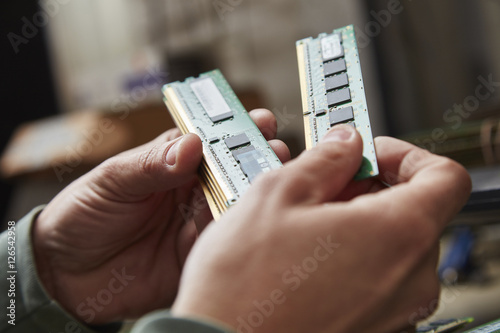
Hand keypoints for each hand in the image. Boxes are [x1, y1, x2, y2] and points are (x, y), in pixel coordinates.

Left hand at [33, 109, 290, 324]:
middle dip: (256, 159)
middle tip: (274, 150)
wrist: (65, 273)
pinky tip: (251, 220)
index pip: (210, 142)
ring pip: (234, 205)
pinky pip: (224, 242)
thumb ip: (151, 164)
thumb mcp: (111, 180)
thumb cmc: (82, 214)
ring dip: (254, 193)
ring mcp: (195, 223)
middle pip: (231, 171)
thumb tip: (191, 145)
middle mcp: (189, 191)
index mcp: (170, 164)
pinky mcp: (196, 256)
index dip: (235, 129)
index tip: (259, 120)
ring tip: (272, 181)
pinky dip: (239, 231)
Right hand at [172, 125, 471, 332]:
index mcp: (398, 234)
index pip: (445, 177)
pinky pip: (380, 281)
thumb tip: (345, 144)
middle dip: (372, 190)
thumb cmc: (244, 285)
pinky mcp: (375, 329)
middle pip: (415, 212)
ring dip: (359, 225)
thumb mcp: (278, 194)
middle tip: (326, 188)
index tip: (371, 156)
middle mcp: (410, 279)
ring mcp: (396, 311)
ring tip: (309, 226)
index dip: (407, 156)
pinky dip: (355, 260)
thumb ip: (326, 159)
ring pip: (394, 248)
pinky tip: (310, 260)